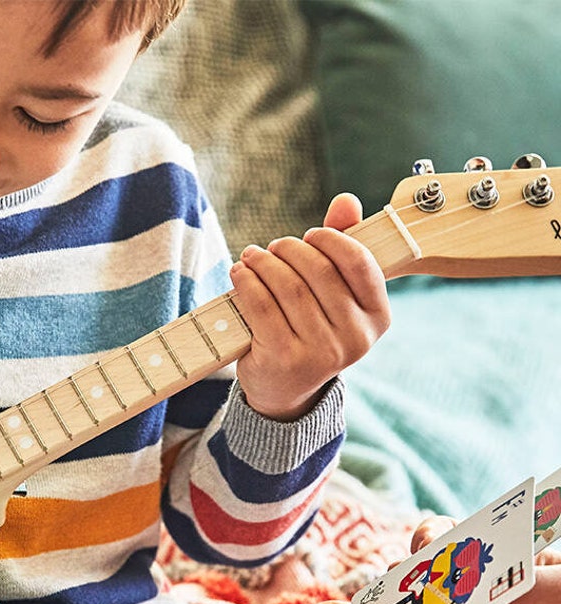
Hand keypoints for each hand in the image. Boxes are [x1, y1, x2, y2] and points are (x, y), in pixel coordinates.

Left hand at [230, 193, 389, 419]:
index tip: (310, 235)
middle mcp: (355, 338)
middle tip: (273, 247)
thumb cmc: (311, 329)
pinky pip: (262, 307)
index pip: (359, 263)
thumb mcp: (334, 295)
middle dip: (291, 250)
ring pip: (288, 287)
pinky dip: (247, 283)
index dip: (332, 240)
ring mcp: (321, 352)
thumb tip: (345, 201)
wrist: (284, 388)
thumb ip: (343, 247)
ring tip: (252, 257)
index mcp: (377, 318)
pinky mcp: (284, 359)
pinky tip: (240, 274)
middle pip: (319, 272)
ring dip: (264, 263)